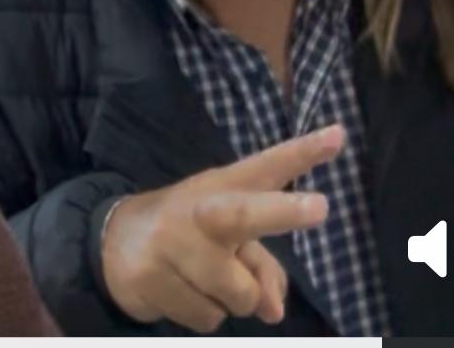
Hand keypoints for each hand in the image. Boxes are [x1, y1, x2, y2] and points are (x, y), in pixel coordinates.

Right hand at [100, 124, 343, 332]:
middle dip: (283, 211)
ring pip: (238, 294)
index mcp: (224, 188)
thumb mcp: (227, 238)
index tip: (339, 136)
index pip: (267, 166)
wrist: (113, 241)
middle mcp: (200, 208)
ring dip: (228, 298)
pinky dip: (202, 312)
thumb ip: (263, 266)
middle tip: (321, 208)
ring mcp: (172, 242)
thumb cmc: (188, 234)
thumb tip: (273, 311)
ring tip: (199, 275)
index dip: (303, 153)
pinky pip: (208, 317)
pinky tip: (178, 287)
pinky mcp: (152, 275)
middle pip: (245, 212)